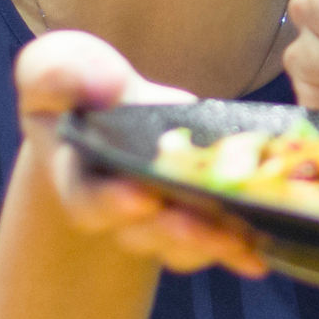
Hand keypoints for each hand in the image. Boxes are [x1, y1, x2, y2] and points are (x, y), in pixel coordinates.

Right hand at [15, 30, 267, 277]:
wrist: (113, 114)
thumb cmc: (81, 86)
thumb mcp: (55, 67)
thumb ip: (57, 71)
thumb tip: (103, 84)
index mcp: (78, 175)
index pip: (88, 199)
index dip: (112, 203)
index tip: (141, 197)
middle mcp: (122, 207)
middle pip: (144, 231)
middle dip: (172, 231)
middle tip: (200, 225)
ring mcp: (165, 216)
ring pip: (184, 243)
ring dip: (211, 242)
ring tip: (240, 237)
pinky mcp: (204, 215)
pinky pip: (221, 240)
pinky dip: (241, 247)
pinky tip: (263, 250)